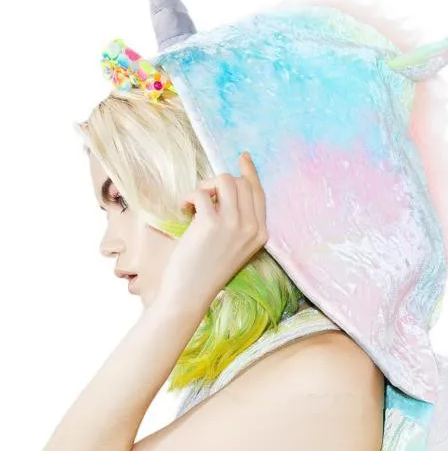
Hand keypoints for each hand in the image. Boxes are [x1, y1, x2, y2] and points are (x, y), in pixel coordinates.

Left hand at [158, 152, 267, 310]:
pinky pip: (201, 192)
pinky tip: (183, 209)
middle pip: (241, 183)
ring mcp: (234, 225)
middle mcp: (252, 228)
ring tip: (194, 201)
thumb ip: (238, 221)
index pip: (259, 193)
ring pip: (225, 180)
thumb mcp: (234, 246)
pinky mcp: (211, 223)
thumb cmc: (207, 270)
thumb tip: (227, 186)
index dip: (250, 172)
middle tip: (203, 197)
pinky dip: (188, 196)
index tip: (243, 157)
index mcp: (261, 234)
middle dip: (219, 183)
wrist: (191, 293)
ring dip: (206, 185)